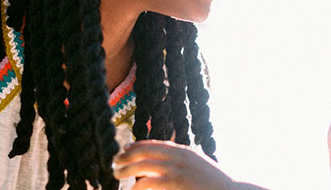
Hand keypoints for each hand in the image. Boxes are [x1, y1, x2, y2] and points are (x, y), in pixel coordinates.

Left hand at [113, 140, 265, 189]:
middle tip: (115, 163)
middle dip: (127, 156)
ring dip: (126, 170)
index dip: (136, 146)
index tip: (124, 149)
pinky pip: (148, 182)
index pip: (154, 144)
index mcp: (184, 152)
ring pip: (142, 166)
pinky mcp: (174, 183)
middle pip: (144, 152)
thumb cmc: (215, 185)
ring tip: (116, 174)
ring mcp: (176, 170)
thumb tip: (166, 162)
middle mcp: (178, 157)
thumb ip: (183, 161)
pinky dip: (137, 185)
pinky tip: (131, 189)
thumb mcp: (199, 166)